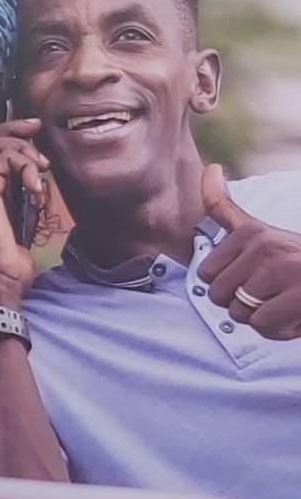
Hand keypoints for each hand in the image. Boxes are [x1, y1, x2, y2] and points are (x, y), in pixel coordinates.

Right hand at [0, 119, 47, 303]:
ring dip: (24, 149)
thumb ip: (25, 198)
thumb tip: (39, 180)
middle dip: (15, 127)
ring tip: (40, 169)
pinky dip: (24, 164)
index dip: (9, 132)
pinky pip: (1, 158)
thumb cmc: (9, 260)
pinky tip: (35, 185)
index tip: (34, 129)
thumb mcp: (23, 221)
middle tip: (37, 127)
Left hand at [198, 164, 300, 339]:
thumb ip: (224, 206)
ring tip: (282, 302)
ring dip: (260, 318)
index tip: (251, 278)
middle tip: (268, 294)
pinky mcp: (299, 297)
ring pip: (240, 313)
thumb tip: (209, 169)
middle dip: (240, 303)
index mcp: (252, 233)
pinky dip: (277, 329)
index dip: (226, 284)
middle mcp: (266, 248)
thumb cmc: (295, 257)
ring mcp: (284, 271)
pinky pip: (264, 325)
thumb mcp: (258, 229)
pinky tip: (293, 315)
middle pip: (219, 295)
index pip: (206, 274)